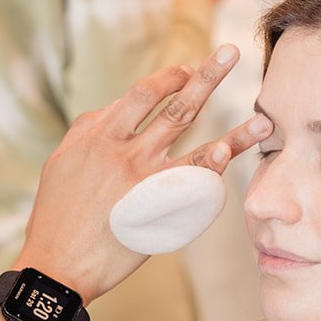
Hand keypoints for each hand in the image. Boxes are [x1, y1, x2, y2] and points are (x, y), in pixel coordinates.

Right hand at [18, 46, 268, 302]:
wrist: (56, 266)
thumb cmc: (55, 214)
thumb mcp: (61, 160)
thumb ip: (87, 130)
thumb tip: (111, 109)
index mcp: (99, 135)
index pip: (143, 93)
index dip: (170, 77)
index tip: (189, 69)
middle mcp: (125, 152)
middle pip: (175, 106)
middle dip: (206, 76)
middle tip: (231, 53)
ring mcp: (144, 183)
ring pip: (197, 147)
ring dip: (234, 134)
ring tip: (264, 119)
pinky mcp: (154, 214)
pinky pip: (193, 188)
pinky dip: (214, 170)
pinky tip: (233, 158)